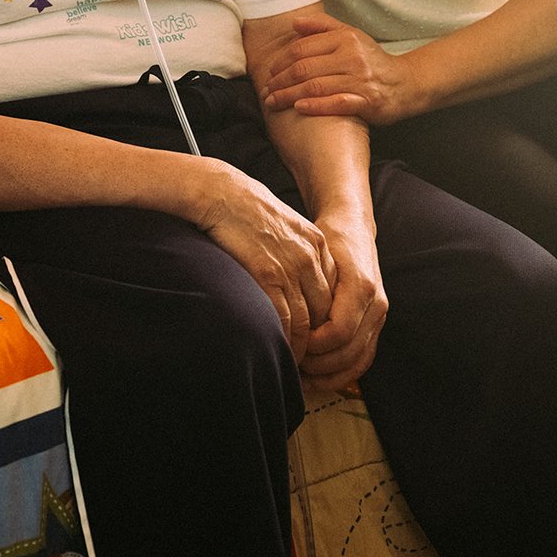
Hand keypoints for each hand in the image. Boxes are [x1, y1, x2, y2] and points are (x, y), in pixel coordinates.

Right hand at [194, 163, 337, 362]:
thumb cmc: (248, 211)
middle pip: (324, 311)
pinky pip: (284, 318)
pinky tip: (278, 348)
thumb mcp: (286, 226)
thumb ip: (298, 251)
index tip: (315, 337)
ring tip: (292, 362)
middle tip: (308, 358)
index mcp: (317, 244)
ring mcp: (291, 267)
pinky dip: (284, 339)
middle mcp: (310, 257)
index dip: (325, 320)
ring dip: (301, 347)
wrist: (224, 194)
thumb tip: (297, 281)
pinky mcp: (268, 275)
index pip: (332, 292)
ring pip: (306, 321)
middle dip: (317, 339)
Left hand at [262, 11, 412, 124]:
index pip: (303, 48)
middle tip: (267, 91)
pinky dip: (315, 106)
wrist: (406, 84)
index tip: (270, 72)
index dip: (281, 62)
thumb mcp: (351, 35)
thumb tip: (294, 22)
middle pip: (305, 69)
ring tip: (274, 103)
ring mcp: (359, 80)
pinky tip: (299, 108)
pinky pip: (335, 104)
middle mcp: (351, 57)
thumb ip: (322, 26)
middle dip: (280, 81)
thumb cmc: (373, 60)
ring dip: (289, 96)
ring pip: (315, 87)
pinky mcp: (367, 102)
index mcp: (345, 39)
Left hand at [301, 210, 387, 390]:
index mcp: (361, 287)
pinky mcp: (375, 324)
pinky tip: (317, 378)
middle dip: (317, 364)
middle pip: (348, 352)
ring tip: (301, 376)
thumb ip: (309, 286)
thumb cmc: (330, 238)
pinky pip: (363, 359)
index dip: (313, 343)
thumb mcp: (316, 254)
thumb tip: (289, 317)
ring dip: (328, 376)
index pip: (339, 331)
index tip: (292, 340)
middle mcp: (376, 304)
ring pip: (357, 362)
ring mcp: (379, 316)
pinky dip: (341, 374)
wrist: (353, 227)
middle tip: (291, 361)